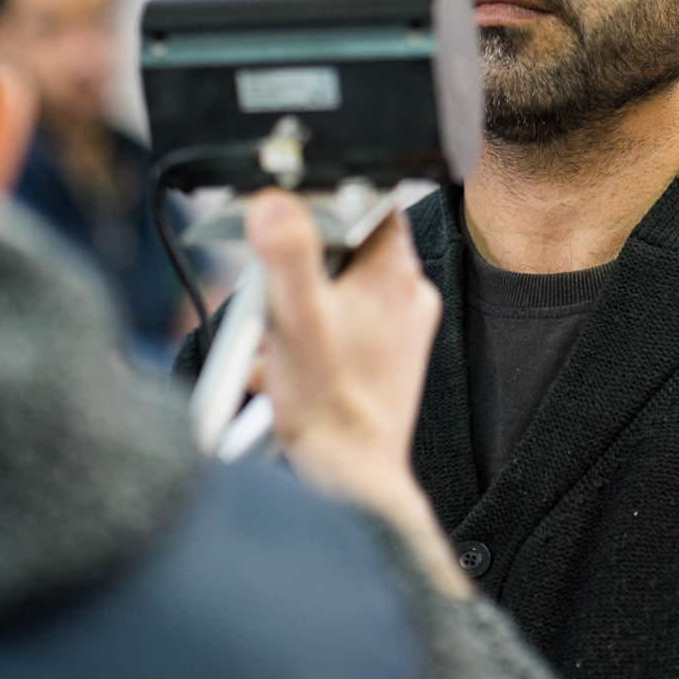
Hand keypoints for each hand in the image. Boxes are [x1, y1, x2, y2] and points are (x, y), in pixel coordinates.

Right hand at [246, 189, 469, 596]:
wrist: (351, 477)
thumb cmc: (329, 405)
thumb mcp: (296, 318)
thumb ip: (285, 255)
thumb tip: (274, 202)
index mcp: (394, 271)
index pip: (365, 201)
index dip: (320, 207)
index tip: (288, 228)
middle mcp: (407, 293)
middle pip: (344, 247)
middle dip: (298, 269)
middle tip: (271, 300)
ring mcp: (403, 327)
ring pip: (340, 288)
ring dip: (299, 306)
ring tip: (277, 340)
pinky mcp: (390, 357)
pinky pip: (346, 324)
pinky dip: (312, 335)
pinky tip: (286, 363)